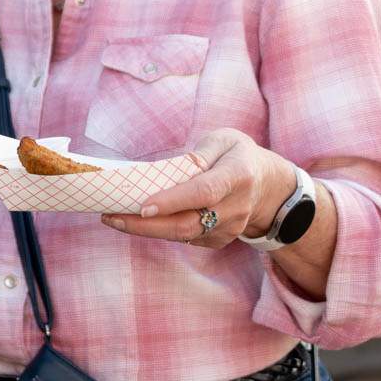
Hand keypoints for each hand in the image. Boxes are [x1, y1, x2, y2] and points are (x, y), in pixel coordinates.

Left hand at [100, 128, 292, 248]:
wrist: (270, 187)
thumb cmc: (238, 156)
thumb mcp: (224, 140)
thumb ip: (199, 154)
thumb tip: (167, 171)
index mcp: (237, 176)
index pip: (203, 192)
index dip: (172, 201)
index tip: (142, 206)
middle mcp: (236, 207)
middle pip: (187, 223)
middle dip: (145, 224)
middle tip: (110, 215)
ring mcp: (230, 228)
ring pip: (184, 235)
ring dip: (146, 230)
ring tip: (113, 218)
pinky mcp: (220, 240)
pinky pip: (186, 238)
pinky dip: (159, 231)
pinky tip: (136, 221)